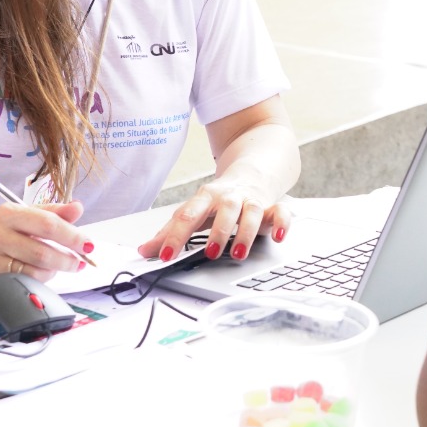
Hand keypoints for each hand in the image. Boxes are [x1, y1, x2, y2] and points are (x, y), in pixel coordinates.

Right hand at [0, 200, 89, 282]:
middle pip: (41, 253)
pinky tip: (39, 275)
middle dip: (67, 260)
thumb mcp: (26, 213)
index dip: (72, 236)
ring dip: (52, 272)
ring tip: (55, 267)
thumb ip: (54, 212)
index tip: (88, 245)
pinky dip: (35, 282)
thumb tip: (78, 208)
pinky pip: (19, 286)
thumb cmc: (3, 227)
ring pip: (32, 273)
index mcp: (9, 214)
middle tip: (78, 262)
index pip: (47, 225)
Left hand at [137, 181, 291, 262]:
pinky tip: (279, 236)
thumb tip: (143, 251)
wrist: (254, 170)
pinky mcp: (273, 206)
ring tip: (238, 253)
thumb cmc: (220, 198)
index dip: (175, 235)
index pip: (188, 214)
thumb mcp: (195, 211)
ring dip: (246, 232)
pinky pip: (282, 212)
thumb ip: (171, 231)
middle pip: (225, 210)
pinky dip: (283, 223)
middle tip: (210, 253)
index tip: (164, 256)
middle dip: (218, 232)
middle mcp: (230, 197)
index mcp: (206, 197)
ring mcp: (253, 201)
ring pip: (252, 212)